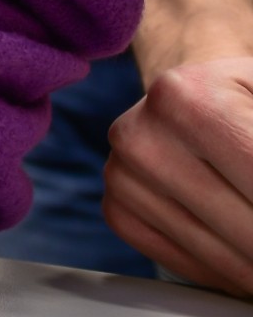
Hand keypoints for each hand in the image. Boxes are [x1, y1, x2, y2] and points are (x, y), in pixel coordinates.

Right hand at [106, 57, 252, 294]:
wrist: (190, 89)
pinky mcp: (119, 207)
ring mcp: (123, 176)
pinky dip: (230, 270)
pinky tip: (246, 248)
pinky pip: (187, 264)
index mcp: (183, 97)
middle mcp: (140, 138)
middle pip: (246, 230)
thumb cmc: (245, 93)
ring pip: (221, 258)